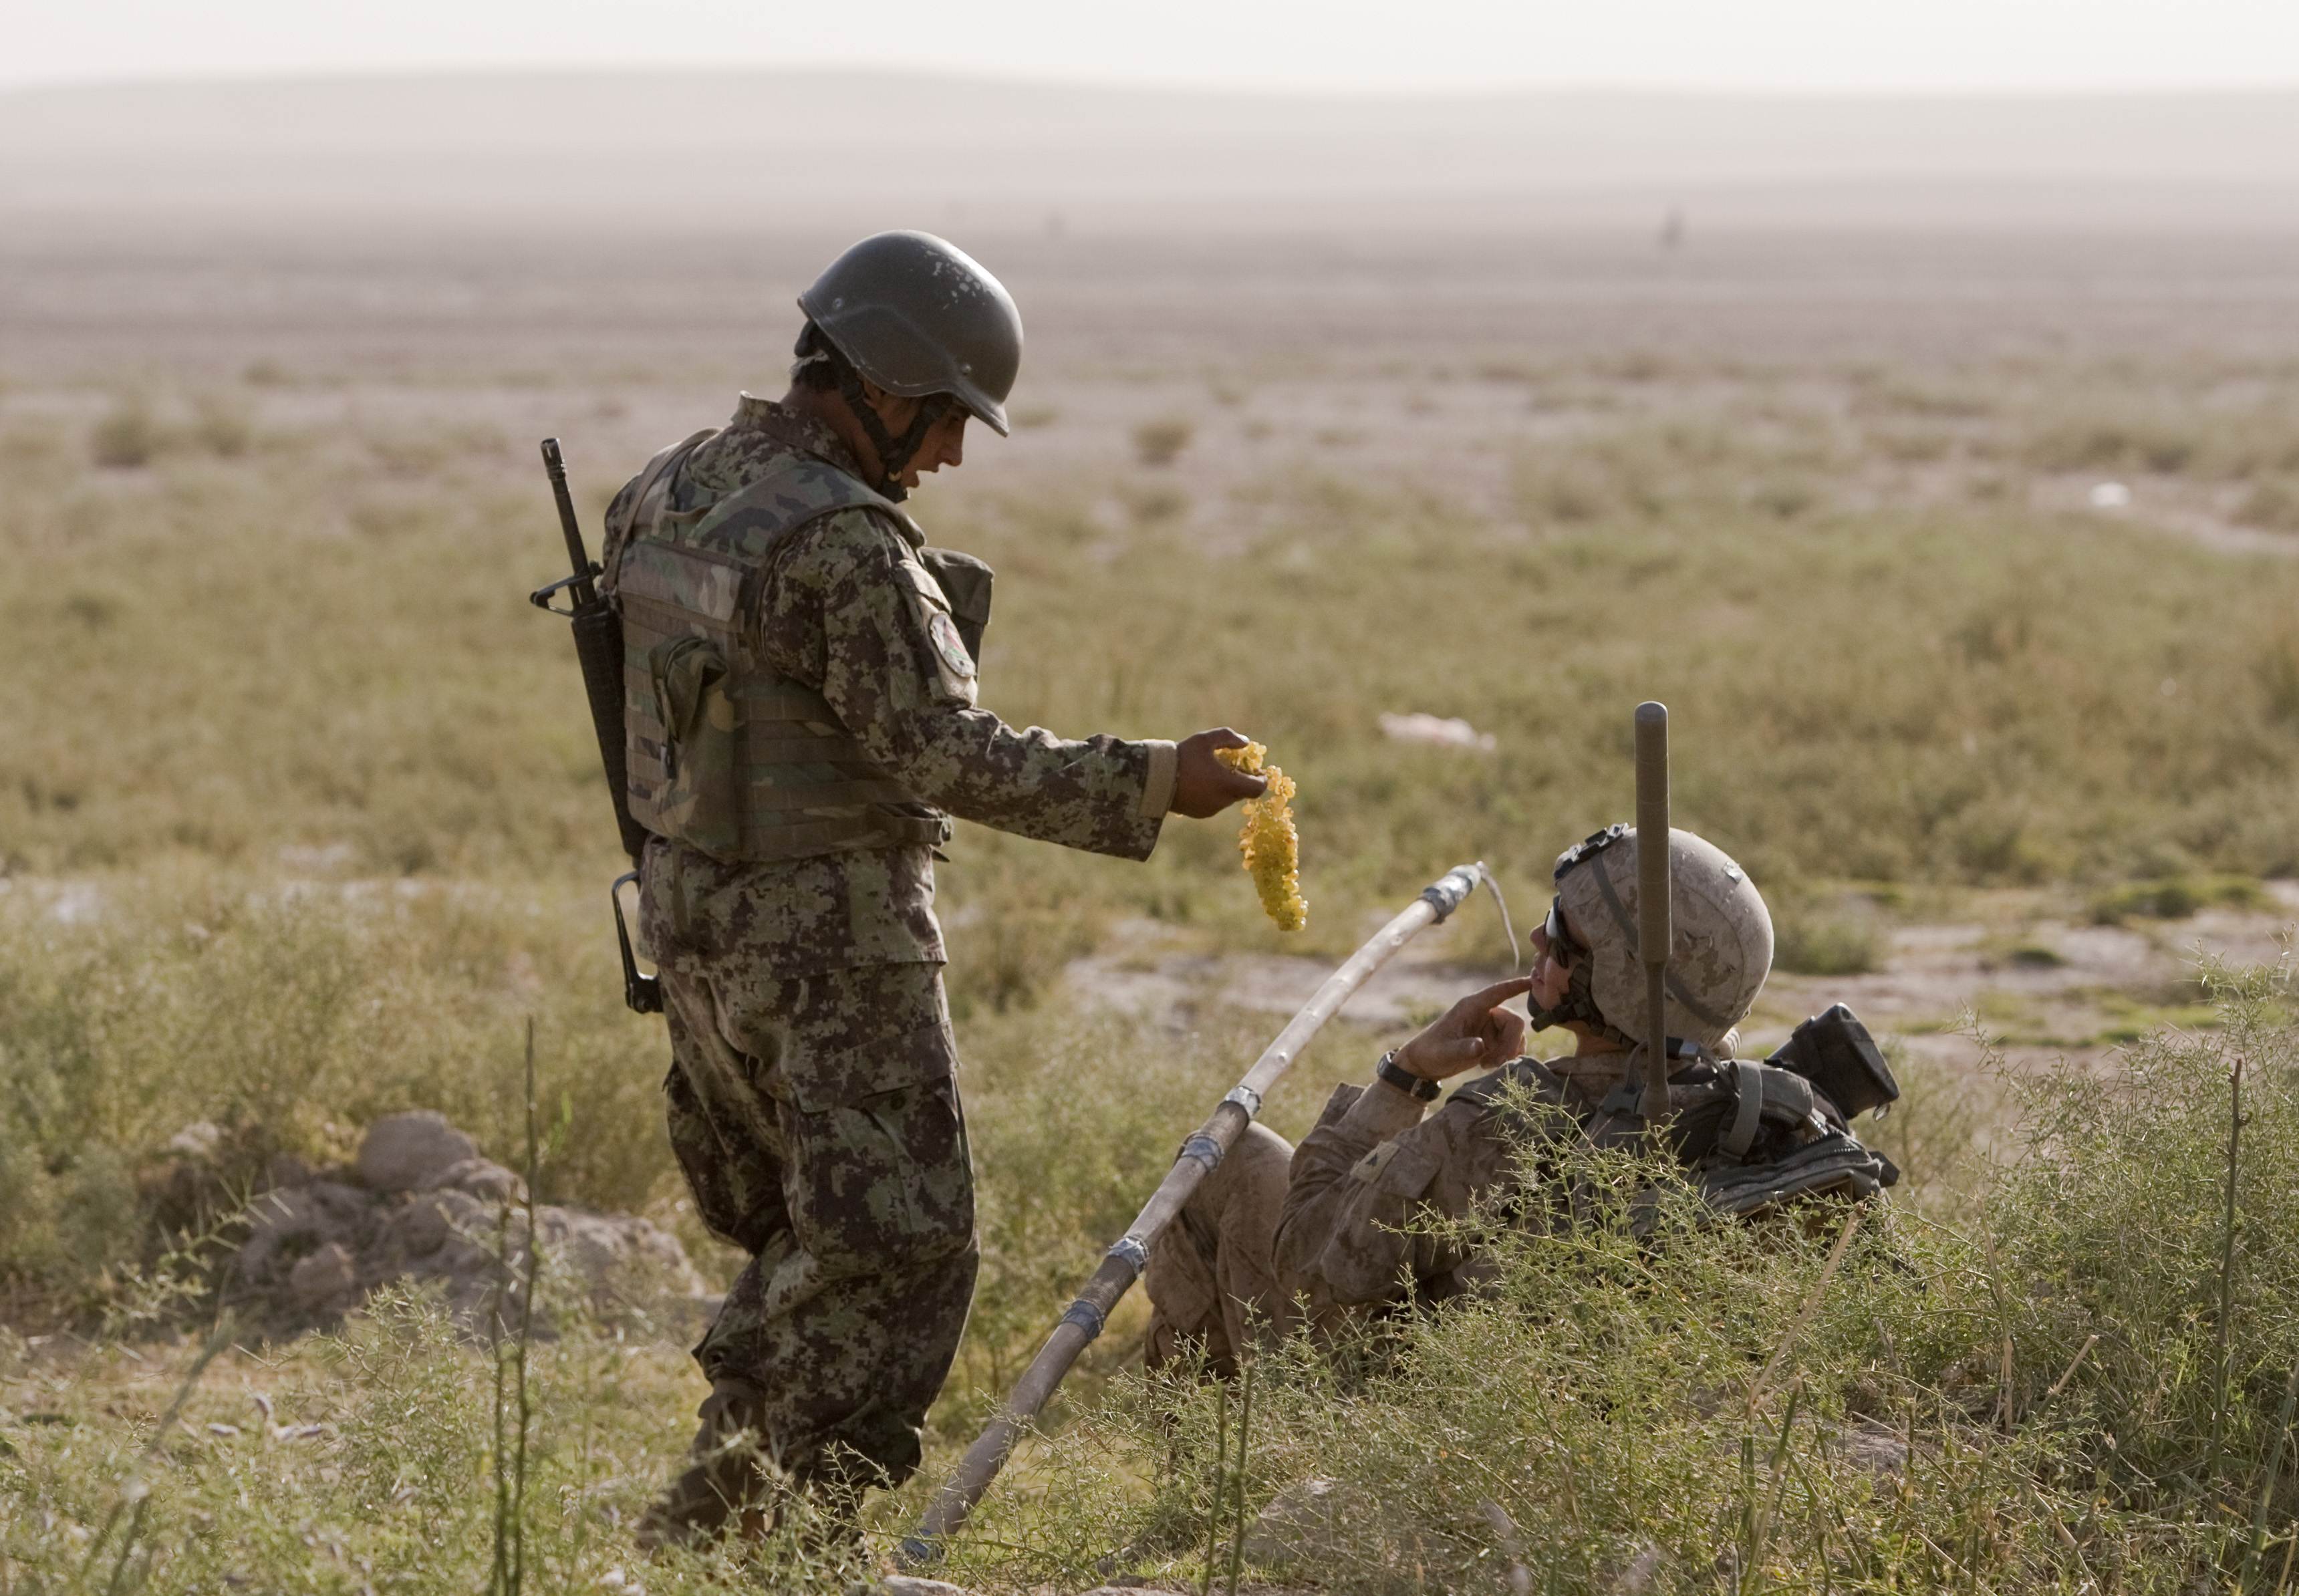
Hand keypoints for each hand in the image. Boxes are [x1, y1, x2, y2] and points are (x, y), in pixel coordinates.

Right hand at [1171, 728, 1267, 817]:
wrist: (1154, 779)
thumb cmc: (1182, 757)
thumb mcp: (1205, 740)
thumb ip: (1228, 737)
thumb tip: (1245, 743)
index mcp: (1228, 784)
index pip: (1257, 788)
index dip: (1262, 780)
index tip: (1260, 772)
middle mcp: (1222, 800)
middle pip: (1242, 792)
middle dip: (1242, 780)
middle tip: (1236, 766)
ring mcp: (1210, 809)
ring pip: (1227, 798)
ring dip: (1227, 786)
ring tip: (1215, 772)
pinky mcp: (1199, 813)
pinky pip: (1214, 803)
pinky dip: (1214, 793)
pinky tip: (1202, 781)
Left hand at [1396, 977, 1535, 1082]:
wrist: (1425, 1064)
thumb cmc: (1431, 1052)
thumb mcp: (1445, 1051)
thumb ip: (1463, 1048)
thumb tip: (1481, 1046)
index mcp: (1471, 1007)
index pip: (1498, 992)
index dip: (1516, 986)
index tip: (1532, 981)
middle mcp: (1484, 1014)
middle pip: (1514, 1022)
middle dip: (1509, 1044)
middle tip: (1494, 1062)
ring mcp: (1490, 1028)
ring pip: (1516, 1035)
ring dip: (1508, 1052)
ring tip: (1487, 1065)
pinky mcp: (1493, 1041)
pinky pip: (1513, 1045)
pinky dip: (1507, 1056)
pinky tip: (1489, 1064)